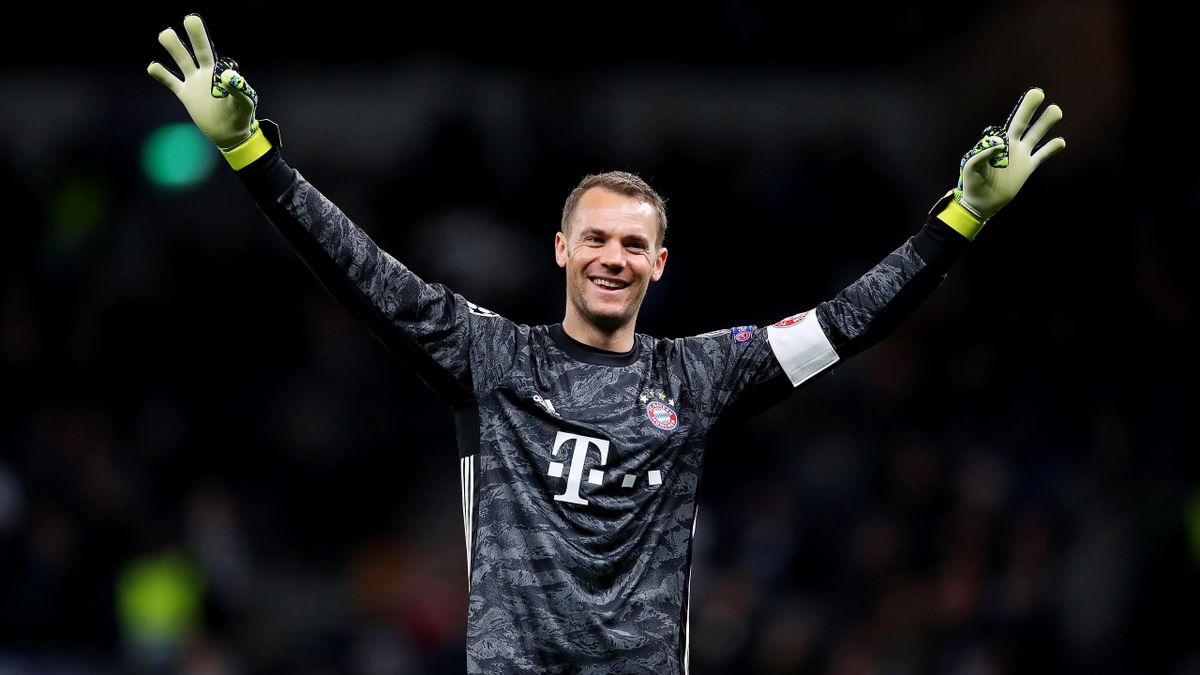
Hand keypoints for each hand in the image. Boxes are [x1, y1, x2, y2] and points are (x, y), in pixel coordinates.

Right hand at [147, 14, 259, 149]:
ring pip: (182, 60)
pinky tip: (152, 67)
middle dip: (195, 35)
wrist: (229, 134)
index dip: (225, 65)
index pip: (224, 61)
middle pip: (199, 50)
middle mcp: (207, 73)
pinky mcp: (186, 95)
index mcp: (221, 73)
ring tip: (165, 34)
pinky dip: (161, 74)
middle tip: (191, 19)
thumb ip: (239, 89)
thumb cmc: (241, 116)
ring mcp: (194, 83)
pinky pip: (171, 81)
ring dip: (174, 47)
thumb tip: (227, 74)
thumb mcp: (245, 103)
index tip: (221, 73)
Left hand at [954, 87, 1065, 222]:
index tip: (1006, 135)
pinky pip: (1042, 155)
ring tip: (1056, 110)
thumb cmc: (972, 183)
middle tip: (1038, 92)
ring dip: (1045, 123)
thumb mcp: (971, 167)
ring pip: (1036, 135)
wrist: (981, 202)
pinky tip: (1061, 141)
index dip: (1004, 126)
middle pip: (1022, 122)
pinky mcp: (1027, 168)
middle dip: (1029, 108)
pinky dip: (1051, 148)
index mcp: (997, 143)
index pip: (1004, 126)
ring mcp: (1021, 155)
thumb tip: (1000, 145)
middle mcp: (1011, 145)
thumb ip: (981, 155)